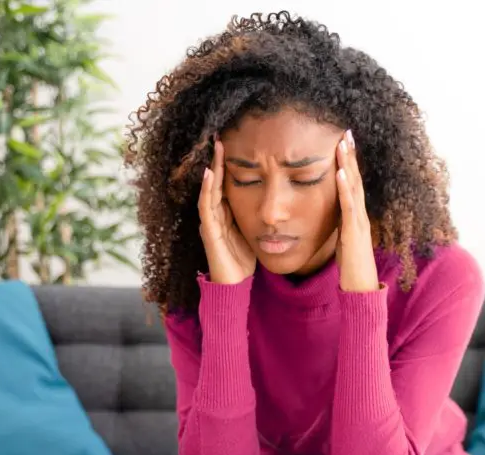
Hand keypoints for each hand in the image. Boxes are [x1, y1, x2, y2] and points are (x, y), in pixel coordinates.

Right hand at [198, 137, 256, 284]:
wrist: (234, 287)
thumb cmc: (245, 261)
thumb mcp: (255, 231)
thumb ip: (259, 216)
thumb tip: (278, 201)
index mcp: (226, 214)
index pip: (226, 184)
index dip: (228, 165)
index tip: (235, 145)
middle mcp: (215, 215)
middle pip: (215, 182)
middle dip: (218, 161)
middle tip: (221, 138)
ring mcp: (210, 223)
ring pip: (209, 190)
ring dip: (212, 169)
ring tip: (216, 149)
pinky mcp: (209, 232)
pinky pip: (206, 207)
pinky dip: (207, 190)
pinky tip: (209, 174)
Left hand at [335, 130, 379, 292]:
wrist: (361, 289)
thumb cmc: (351, 268)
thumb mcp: (343, 240)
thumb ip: (341, 225)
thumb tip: (335, 215)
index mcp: (356, 216)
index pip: (352, 183)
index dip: (349, 162)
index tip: (342, 141)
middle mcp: (360, 215)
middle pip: (356, 179)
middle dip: (351, 155)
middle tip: (345, 131)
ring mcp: (359, 222)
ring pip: (354, 188)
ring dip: (349, 164)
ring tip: (343, 143)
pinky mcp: (354, 233)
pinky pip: (349, 207)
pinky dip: (345, 189)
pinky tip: (340, 173)